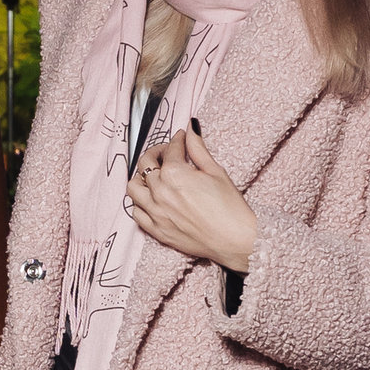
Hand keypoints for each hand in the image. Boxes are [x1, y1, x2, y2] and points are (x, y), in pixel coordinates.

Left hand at [126, 127, 257, 271]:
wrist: (236, 240)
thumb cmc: (231, 208)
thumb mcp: (216, 171)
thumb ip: (198, 149)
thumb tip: (191, 128)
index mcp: (174, 174)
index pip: (170, 149)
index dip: (177, 140)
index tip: (181, 138)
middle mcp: (160, 192)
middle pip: (146, 163)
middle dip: (156, 153)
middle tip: (166, 153)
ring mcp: (156, 212)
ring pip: (133, 187)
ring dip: (141, 177)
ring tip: (154, 175)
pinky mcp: (157, 230)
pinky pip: (136, 212)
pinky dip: (140, 203)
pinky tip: (151, 199)